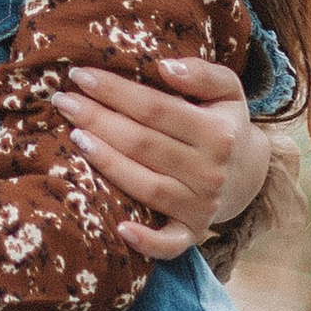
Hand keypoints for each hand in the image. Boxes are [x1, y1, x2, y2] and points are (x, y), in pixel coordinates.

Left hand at [52, 54, 270, 259]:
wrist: (247, 173)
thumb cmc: (223, 122)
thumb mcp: (227, 89)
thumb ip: (201, 73)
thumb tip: (164, 66)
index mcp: (217, 133)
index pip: (154, 108)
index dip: (114, 91)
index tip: (80, 75)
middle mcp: (210, 172)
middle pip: (142, 144)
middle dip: (98, 119)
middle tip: (63, 101)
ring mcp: (201, 206)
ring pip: (146, 186)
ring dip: (106, 163)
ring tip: (74, 137)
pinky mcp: (192, 233)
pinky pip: (169, 244)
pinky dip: (146, 241)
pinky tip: (119, 228)